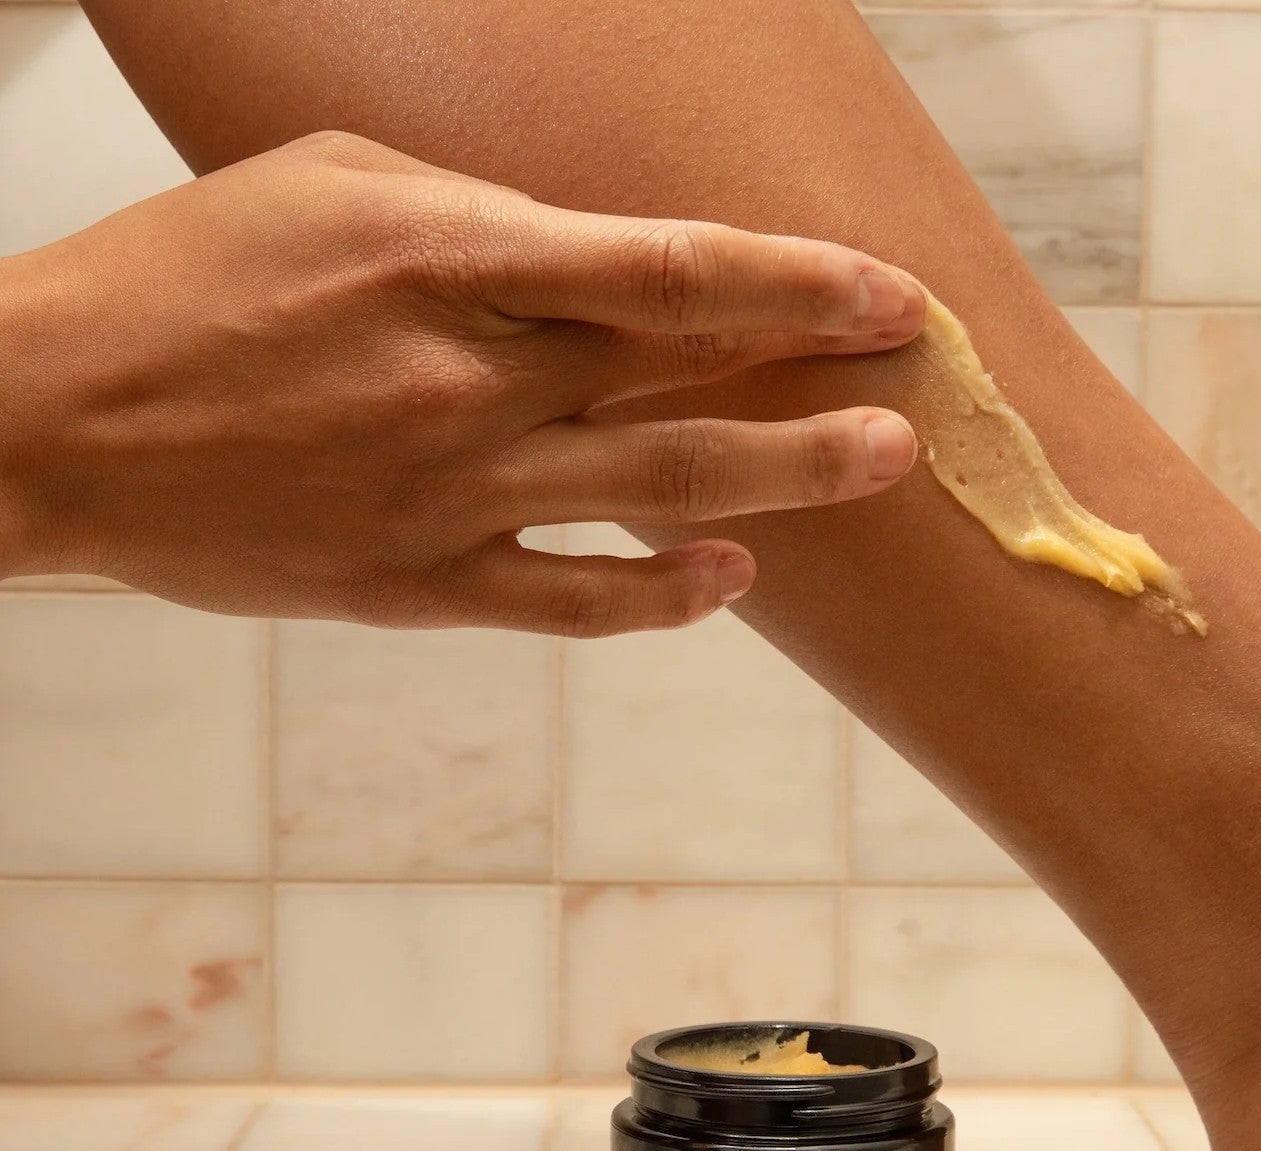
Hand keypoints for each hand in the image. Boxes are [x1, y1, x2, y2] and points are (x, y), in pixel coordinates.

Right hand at [0, 130, 922, 634]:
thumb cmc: (187, 283)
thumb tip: (592, 258)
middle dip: (819, 381)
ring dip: (782, 482)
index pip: (668, 269)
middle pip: (688, 386)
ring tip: (874, 467)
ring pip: (653, 493)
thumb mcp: (332, 186)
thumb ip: (479, 223)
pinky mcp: (418, 582)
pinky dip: (656, 594)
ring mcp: (451, 493)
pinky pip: (568, 600)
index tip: (880, 292)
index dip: (792, 281)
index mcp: (449, 262)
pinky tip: (725, 578)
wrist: (59, 419)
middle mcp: (470, 382)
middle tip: (922, 384)